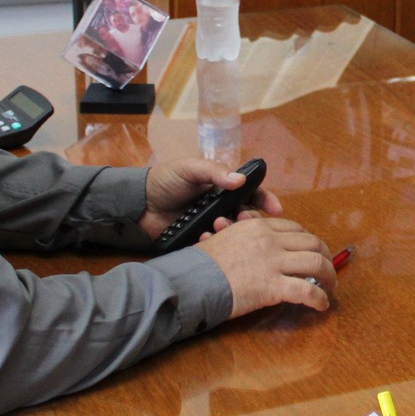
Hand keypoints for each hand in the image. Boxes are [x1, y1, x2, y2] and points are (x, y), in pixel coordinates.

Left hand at [139, 157, 282, 241]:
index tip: (276, 210)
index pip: (252, 194)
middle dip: (251, 219)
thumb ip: (214, 172)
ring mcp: (212, 226)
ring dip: (233, 231)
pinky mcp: (201, 241)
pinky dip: (217, 244)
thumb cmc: (166, 180)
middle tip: (243, 219)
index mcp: (223, 188)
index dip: (266, 201)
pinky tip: (207, 239)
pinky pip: (217, 246)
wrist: (139, 204)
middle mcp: (221, 208)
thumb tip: (240, 180)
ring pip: (235, 233)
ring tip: (220, 226)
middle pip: (248, 216)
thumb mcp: (190, 169)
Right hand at [198, 216, 334, 316]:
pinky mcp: (273, 286)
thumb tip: (248, 235)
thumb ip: (242, 234)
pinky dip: (319, 299)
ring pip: (317, 264)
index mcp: (259, 227)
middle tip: (327, 270)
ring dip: (329, 277)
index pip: (295, 229)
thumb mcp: (224, 238)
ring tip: (330, 288)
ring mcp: (273, 263)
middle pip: (312, 244)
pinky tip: (321, 305)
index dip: (309, 242)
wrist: (191, 280)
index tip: (313, 252)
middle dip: (325, 257)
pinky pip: (307, 291)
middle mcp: (270, 240)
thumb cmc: (202, 263)